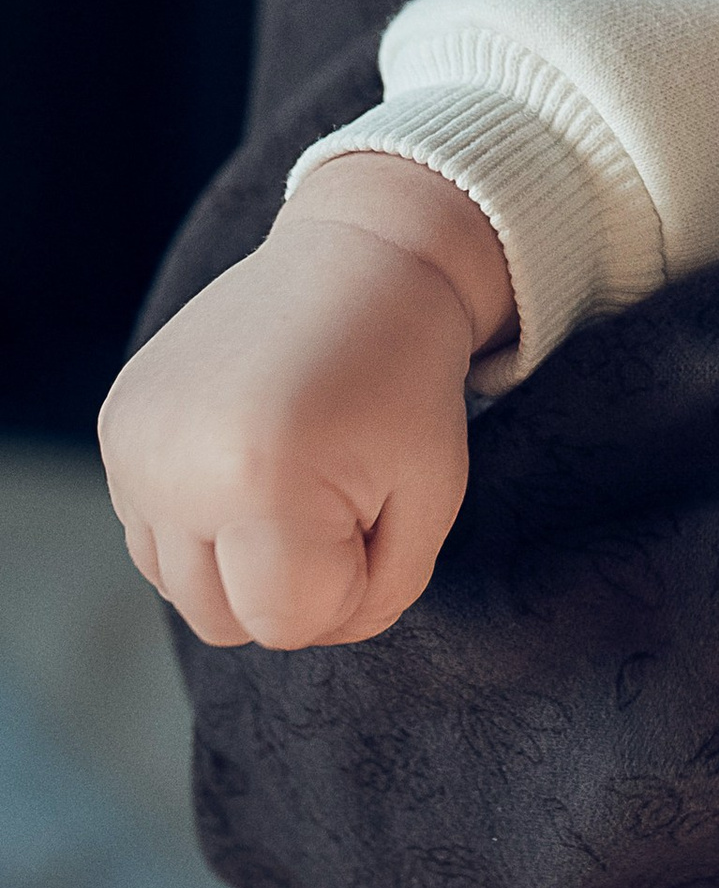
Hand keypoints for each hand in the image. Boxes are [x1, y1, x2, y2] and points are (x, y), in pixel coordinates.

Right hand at [99, 155, 513, 648]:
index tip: (377, 507)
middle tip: (339, 494)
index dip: (349, 583)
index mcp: (260, 479)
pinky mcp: (118, 426)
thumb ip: (380, 595)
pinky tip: (251, 455)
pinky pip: (151, 535)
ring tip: (294, 475)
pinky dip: (202, 519)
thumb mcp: (431, 494)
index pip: (290, 623)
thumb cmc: (408, 377)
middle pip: (226, 620)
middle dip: (293, 580)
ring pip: (180, 587)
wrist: (363, 257)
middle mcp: (177, 465)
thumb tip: (309, 630)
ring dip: (242, 557)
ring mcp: (136, 444)